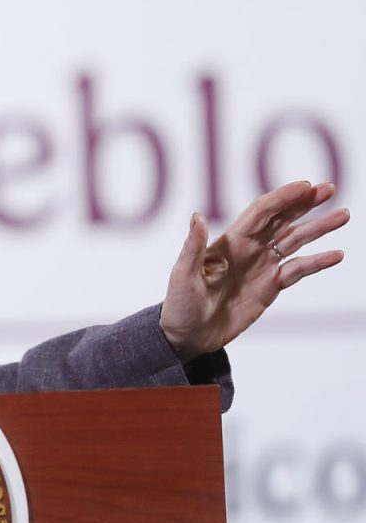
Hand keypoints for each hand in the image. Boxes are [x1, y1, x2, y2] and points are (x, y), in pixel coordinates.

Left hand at [160, 182, 348, 360]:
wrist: (188, 336)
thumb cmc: (179, 304)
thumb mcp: (183, 275)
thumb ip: (193, 247)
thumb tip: (197, 215)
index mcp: (229, 242)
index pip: (260, 212)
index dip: (282, 198)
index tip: (305, 186)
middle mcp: (249, 249)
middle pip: (282, 219)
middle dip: (305, 203)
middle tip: (328, 188)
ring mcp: (261, 266)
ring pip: (295, 240)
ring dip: (318, 227)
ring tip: (343, 215)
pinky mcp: (270, 286)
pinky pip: (298, 270)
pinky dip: (318, 261)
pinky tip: (336, 254)